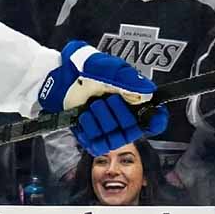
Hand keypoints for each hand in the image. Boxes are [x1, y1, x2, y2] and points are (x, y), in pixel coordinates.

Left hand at [39, 41, 167, 155]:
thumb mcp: (107, 67)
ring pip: (115, 141)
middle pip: (134, 132)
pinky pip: (97, 146)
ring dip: (102, 123)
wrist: (58, 76)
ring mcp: (107, 129)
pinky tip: (83, 117)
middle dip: (119, 116)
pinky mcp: (90, 137)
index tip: (151, 116)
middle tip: (104, 101)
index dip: (156, 121)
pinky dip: (89, 132)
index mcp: (133, 100)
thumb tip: (149, 91)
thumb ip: (128, 78)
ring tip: (91, 107)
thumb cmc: (83, 68)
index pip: (155, 120)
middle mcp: (123, 117)